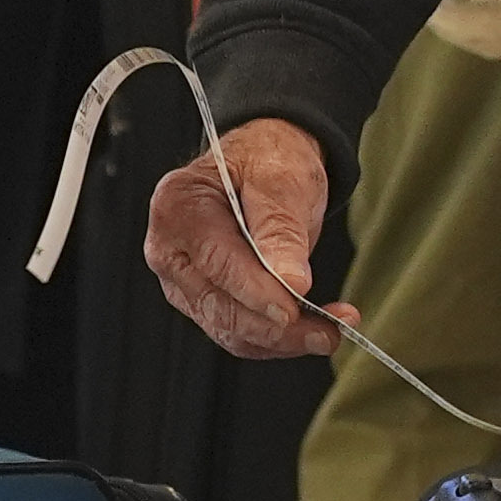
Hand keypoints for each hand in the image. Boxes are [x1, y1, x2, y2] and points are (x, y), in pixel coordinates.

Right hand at [147, 119, 343, 359]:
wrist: (266, 162)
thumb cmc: (267, 160)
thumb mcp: (281, 179)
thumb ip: (281, 229)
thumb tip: (290, 282)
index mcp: (177, 206)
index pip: (216, 263)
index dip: (256, 293)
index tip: (293, 311)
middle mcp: (170, 249)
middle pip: (219, 306)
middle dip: (276, 326)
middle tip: (328, 331)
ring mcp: (182, 280)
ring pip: (229, 329)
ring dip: (281, 340)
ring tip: (330, 332)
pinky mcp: (202, 301)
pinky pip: (237, 333)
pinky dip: (275, 339)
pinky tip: (312, 330)